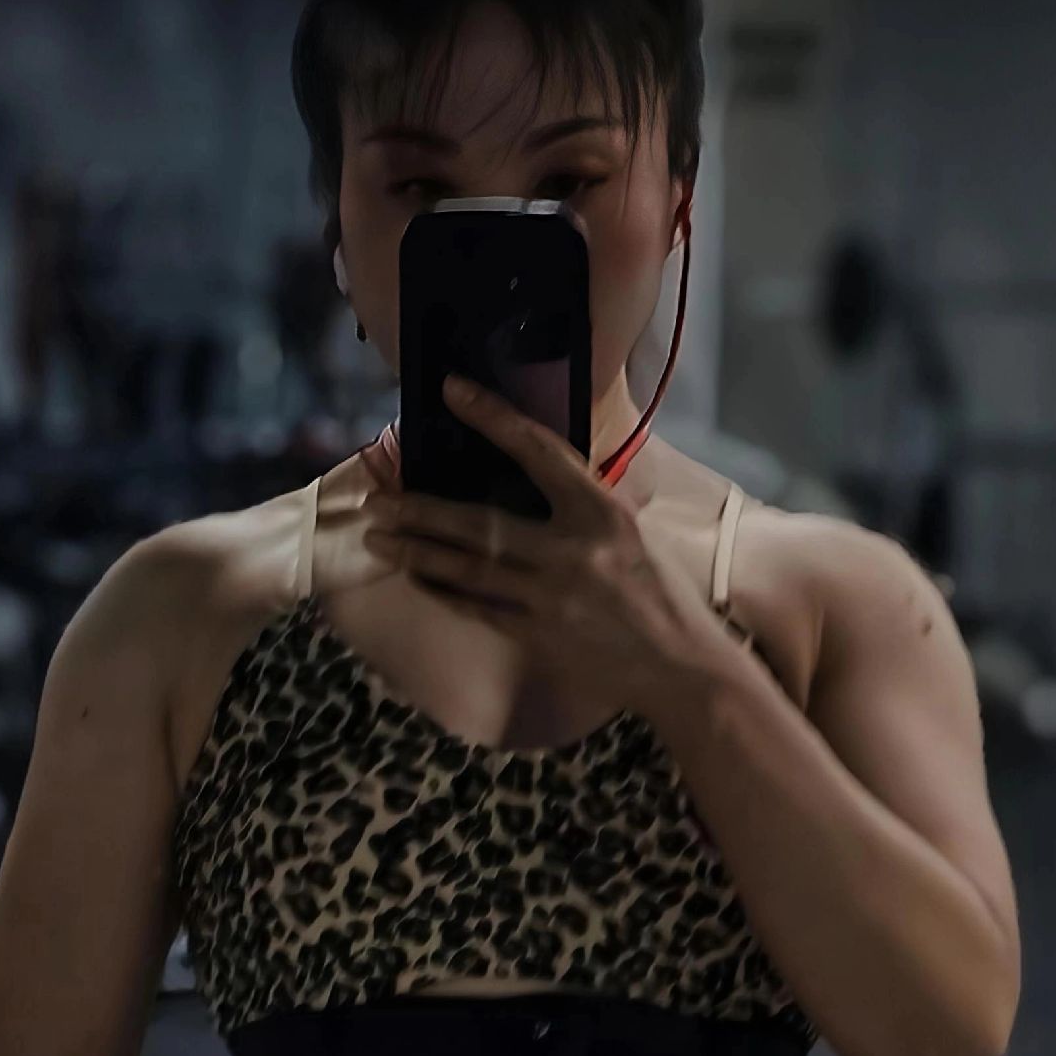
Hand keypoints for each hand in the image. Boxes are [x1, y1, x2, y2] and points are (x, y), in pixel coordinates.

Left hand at [359, 375, 732, 725]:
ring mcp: (550, 597)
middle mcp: (572, 551)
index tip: (451, 390)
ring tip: (376, 535)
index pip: (538, 450)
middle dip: (422, 509)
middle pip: (481, 522)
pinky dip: (442, 589)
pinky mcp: (537, 636)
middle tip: (377, 496)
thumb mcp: (629, 531)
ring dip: (416, 552)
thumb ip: (581, 504)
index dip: (493, 417)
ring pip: (468, 570)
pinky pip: (476, 607)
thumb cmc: (657, 591)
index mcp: (601, 511)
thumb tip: (529, 475)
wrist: (679, 665)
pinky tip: (414, 573)